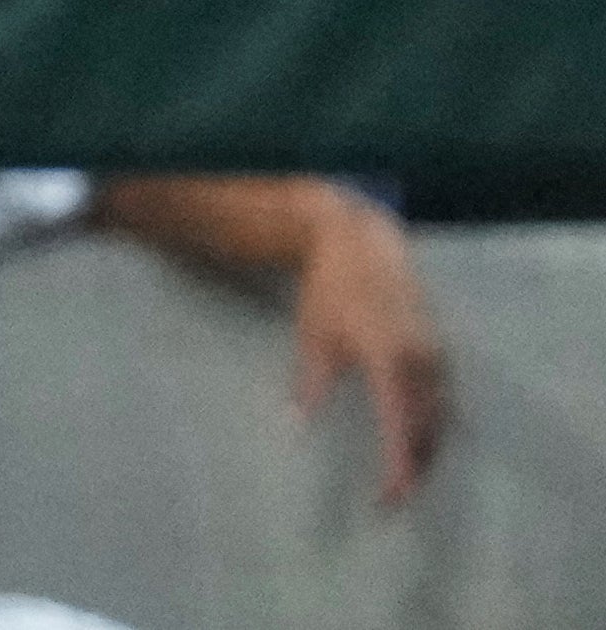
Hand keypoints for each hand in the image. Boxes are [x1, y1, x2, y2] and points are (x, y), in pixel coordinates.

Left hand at [289, 192, 447, 504]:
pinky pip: (445, 398)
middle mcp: (422, 362)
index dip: (398, 468)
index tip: (390, 498)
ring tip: (406, 476)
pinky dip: (435, 424)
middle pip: (429, 431)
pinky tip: (423, 442)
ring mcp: (437, 355)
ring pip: (442, 417)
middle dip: (416, 469)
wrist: (363, 242)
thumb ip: (309, 385)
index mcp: (388, 361)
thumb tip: (295, 427)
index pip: (400, 429)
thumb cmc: (329, 291)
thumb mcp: (313, 337)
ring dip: (428, 450)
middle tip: (392, 498)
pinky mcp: (441, 348)